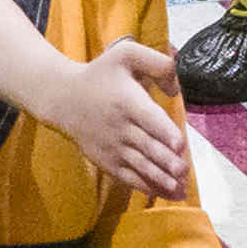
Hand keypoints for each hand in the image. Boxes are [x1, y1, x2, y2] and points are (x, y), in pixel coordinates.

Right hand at [59, 38, 194, 199]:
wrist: (63, 98)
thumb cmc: (100, 75)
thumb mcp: (126, 54)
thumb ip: (158, 64)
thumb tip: (176, 90)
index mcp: (127, 101)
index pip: (148, 118)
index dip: (164, 132)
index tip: (179, 144)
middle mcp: (119, 126)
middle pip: (146, 147)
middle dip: (166, 161)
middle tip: (183, 171)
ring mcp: (112, 147)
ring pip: (140, 166)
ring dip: (161, 179)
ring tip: (180, 187)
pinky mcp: (107, 161)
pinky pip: (129, 177)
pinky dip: (148, 187)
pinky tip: (167, 193)